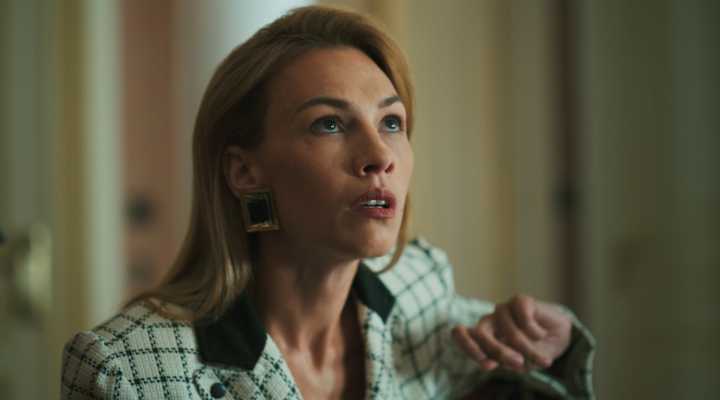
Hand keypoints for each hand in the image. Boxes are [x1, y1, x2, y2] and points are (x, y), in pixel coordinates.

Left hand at [451, 294, 571, 372]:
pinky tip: (541, 333)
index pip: (461, 334)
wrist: (561, 338)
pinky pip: (525, 321)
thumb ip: (500, 362)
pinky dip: (536, 333)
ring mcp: (503, 310)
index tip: (482, 360)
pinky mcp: (519, 300)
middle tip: (519, 363)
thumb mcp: (518, 363)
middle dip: (499, 351)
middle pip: (481, 333)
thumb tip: (486, 364)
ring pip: (510, 332)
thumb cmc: (534, 350)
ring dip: (529, 349)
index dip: (465, 344)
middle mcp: (490, 321)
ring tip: (543, 360)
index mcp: (483, 337)